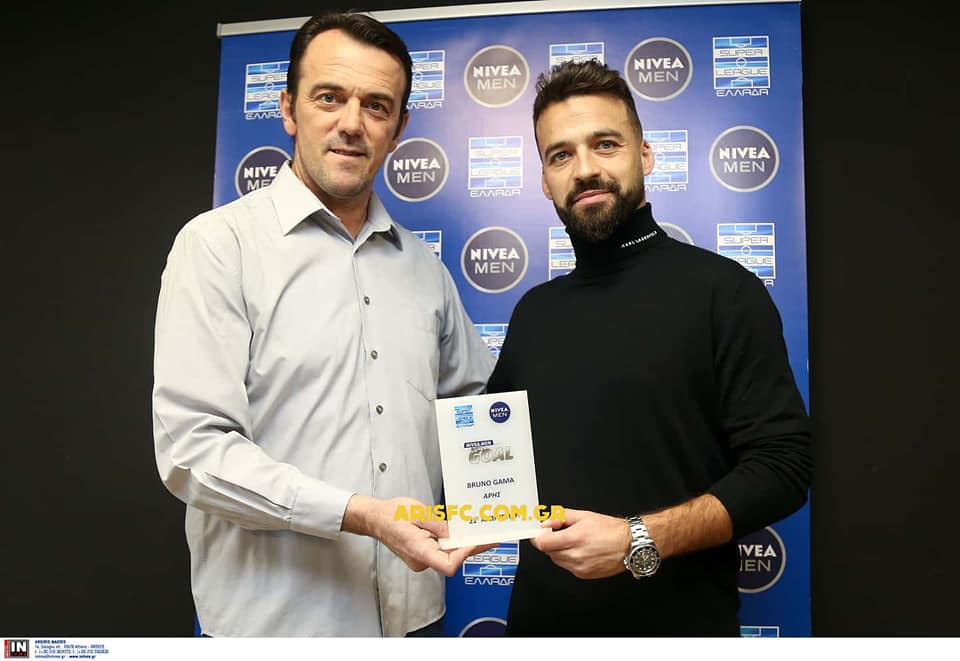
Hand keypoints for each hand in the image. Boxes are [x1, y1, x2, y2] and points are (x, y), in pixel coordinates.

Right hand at [342, 495, 490, 575]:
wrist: (374, 518)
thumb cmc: (391, 514)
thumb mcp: (418, 513)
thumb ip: (439, 525)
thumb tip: (457, 532)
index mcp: (419, 551)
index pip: (448, 564)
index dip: (465, 554)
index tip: (478, 542)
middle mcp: (421, 560)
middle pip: (451, 559)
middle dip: (470, 547)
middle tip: (489, 537)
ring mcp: (421, 559)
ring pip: (448, 555)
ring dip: (462, 544)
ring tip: (478, 532)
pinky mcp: (422, 554)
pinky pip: (441, 551)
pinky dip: (452, 542)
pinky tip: (461, 532)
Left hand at [530, 508, 630, 578]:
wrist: (629, 544)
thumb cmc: (611, 530)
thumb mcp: (584, 515)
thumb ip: (561, 517)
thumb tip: (547, 521)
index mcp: (574, 538)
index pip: (542, 543)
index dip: (537, 537)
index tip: (538, 533)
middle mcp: (575, 555)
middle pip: (548, 552)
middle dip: (550, 542)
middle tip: (560, 534)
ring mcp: (579, 567)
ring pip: (557, 560)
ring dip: (559, 551)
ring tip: (574, 542)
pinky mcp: (584, 575)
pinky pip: (567, 567)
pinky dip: (569, 559)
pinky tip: (581, 551)